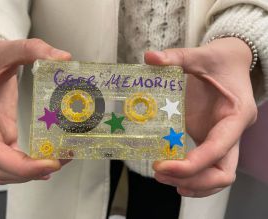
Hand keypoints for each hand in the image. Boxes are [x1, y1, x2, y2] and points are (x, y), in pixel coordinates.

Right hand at [0, 39, 70, 183]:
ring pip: (3, 170)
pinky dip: (28, 166)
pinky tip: (49, 162)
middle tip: (60, 162)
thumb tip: (64, 58)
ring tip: (59, 162)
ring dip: (29, 173)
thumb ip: (34, 49)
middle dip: (29, 172)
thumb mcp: (8, 49)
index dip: (20, 165)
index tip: (50, 164)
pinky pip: (11, 159)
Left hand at [145, 38, 257, 196]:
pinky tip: (172, 176)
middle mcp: (232, 132)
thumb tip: (149, 57)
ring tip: (163, 178)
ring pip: (218, 175)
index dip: (193, 164)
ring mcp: (223, 138)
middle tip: (160, 174)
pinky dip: (193, 177)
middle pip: (224, 172)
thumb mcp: (201, 55)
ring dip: (194, 184)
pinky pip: (207, 167)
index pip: (219, 149)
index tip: (163, 166)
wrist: (232, 62)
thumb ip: (177, 57)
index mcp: (236, 114)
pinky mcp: (211, 138)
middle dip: (194, 180)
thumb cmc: (220, 60)